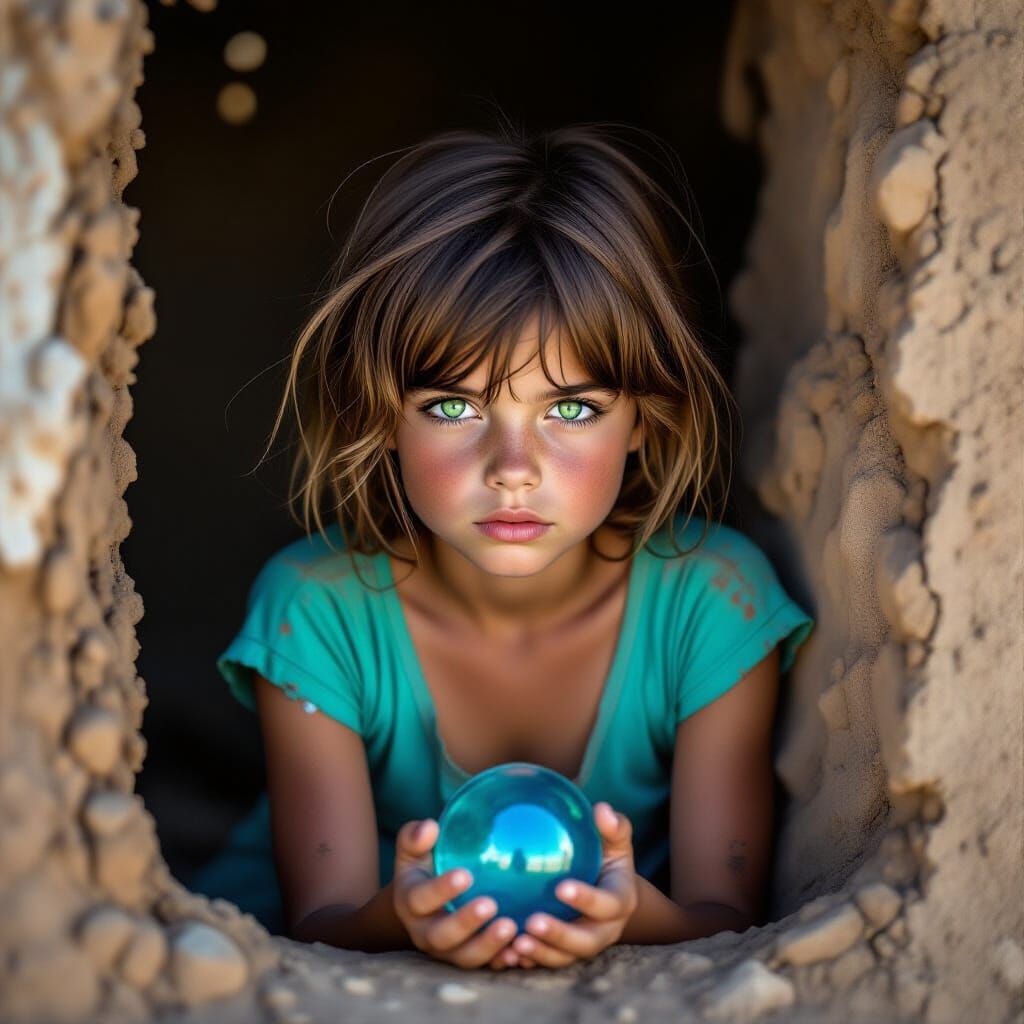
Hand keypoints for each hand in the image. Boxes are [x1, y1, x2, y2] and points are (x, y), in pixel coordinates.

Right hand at [391, 817, 521, 969]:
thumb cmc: (424, 867)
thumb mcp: (413, 851)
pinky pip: (485, 966)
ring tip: (511, 927)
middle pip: (442, 936)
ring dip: (487, 946)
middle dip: (465, 923)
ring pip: (464, 957)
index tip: (466, 875)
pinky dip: (501, 961)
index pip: (421, 898)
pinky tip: (520, 952)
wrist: (425, 904)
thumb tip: (429, 827)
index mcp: (411, 902)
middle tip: (491, 905)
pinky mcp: (468, 958)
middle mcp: (425, 932)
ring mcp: (447, 951)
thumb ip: (415, 837)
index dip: (441, 890)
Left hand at [509, 801, 639, 968]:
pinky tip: (507, 954)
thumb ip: (613, 827)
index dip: (586, 900)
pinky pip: (548, 961)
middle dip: (560, 935)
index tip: (561, 888)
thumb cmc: (606, 856)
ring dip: (542, 953)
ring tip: (516, 944)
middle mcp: (605, 930)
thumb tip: (602, 810)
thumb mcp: (615, 841)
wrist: (605, 886)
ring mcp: (584, 944)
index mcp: (620, 901)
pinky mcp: (565, 952)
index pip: (607, 904)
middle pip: (586, 941)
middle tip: (532, 923)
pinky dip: (529, 960)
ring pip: (565, 957)